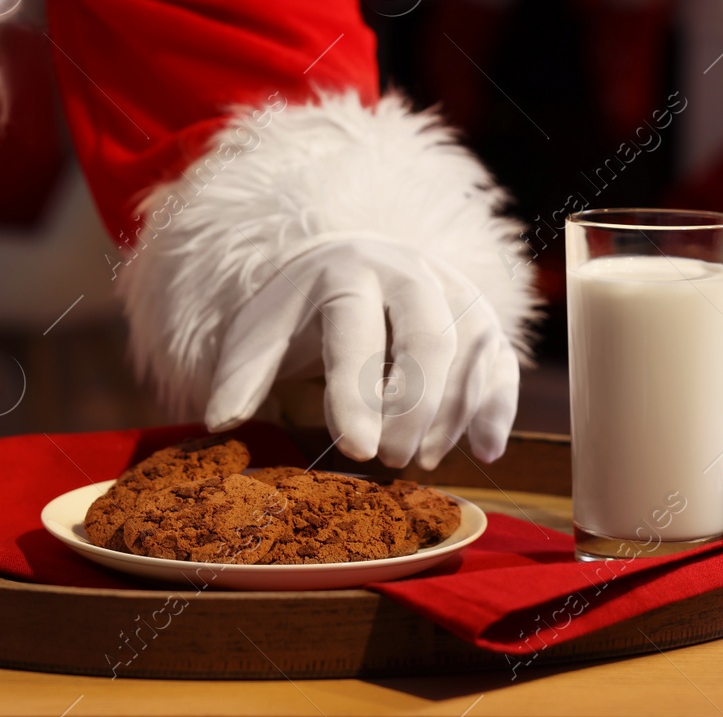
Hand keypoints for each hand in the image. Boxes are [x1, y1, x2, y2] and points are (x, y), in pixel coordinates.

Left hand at [205, 239, 518, 468]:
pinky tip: (485, 449)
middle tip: (388, 461)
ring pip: (472, 350)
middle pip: (429, 337)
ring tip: (418, 461)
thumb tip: (220, 423)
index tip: (354, 451)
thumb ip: (241, 374)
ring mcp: (452, 288)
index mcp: (345, 271)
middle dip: (412, 408)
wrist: (349, 259)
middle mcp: (408, 270)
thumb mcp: (260, 330)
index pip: (357, 330)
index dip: (356, 393)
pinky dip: (498, 405)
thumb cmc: (299, 307)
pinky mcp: (481, 313)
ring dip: (451, 415)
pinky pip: (502, 359)